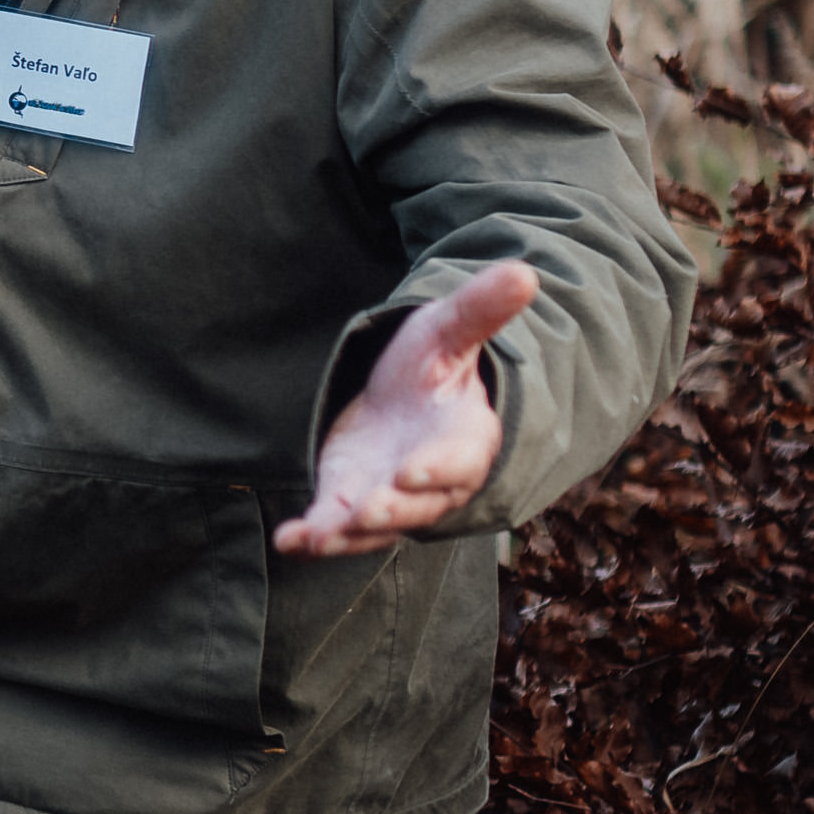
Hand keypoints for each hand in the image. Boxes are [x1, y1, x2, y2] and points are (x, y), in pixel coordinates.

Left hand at [278, 263, 532, 558]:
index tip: (411, 470)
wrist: (402, 397)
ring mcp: (390, 496)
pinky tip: (288, 541)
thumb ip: (481, 309)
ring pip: (375, 528)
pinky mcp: (350, 502)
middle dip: (393, 509)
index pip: (460, 461)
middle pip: (418, 505)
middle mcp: (431, 481)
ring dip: (347, 535)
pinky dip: (313, 539)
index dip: (439, 468)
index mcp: (466, 440)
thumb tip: (525, 272)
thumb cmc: (435, 364)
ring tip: (316, 538)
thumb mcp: (451, 329)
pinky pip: (335, 528)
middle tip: (367, 510)